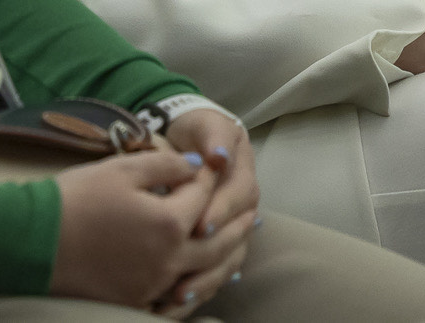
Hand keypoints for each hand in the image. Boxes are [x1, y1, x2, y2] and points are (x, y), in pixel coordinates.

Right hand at [47, 145, 249, 312]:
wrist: (35, 242)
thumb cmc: (75, 199)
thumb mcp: (119, 170)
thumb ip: (163, 165)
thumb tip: (193, 167)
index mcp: (169, 223)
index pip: (201, 196)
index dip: (208, 176)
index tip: (213, 165)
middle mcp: (170, 259)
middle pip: (216, 241)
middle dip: (237, 224)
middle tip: (253, 213)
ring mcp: (155, 284)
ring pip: (206, 274)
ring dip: (228, 259)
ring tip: (241, 248)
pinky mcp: (138, 300)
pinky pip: (181, 298)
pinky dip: (200, 289)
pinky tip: (203, 283)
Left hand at [154, 111, 256, 316]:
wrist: (191, 138)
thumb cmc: (197, 131)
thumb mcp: (206, 125)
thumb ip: (213, 136)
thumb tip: (220, 156)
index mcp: (244, 176)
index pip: (238, 198)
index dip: (221, 212)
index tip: (199, 225)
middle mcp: (244, 206)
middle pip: (236, 237)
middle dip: (211, 257)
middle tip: (185, 270)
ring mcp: (233, 227)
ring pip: (229, 260)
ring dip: (206, 279)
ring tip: (180, 294)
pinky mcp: (219, 244)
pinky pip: (216, 269)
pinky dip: (201, 286)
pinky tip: (181, 300)